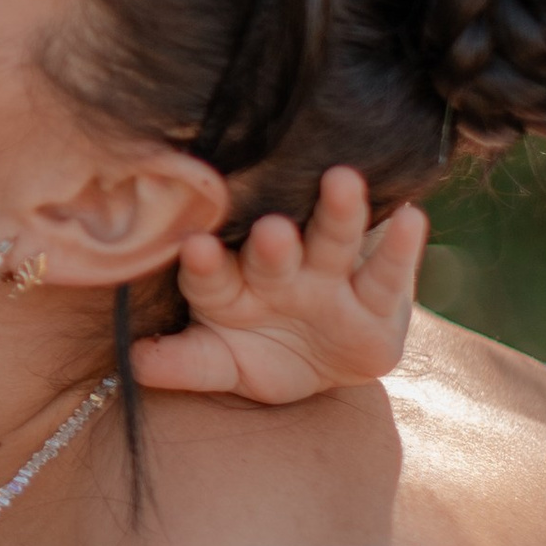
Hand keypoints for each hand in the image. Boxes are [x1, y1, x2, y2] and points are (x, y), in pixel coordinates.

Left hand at [136, 166, 425, 402]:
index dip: (204, 264)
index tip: (195, 247)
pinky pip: (391, 271)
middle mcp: (279, 271)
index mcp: (230, 286)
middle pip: (274, 250)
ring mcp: (330, 277)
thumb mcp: (222, 364)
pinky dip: (402, 245)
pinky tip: (412, 215)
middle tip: (271, 227)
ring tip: (342, 180)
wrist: (317, 364)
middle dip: (272, 242)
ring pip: (332, 242)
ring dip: (338, 213)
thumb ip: (183, 363)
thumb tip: (134, 360)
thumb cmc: (256, 352)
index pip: (212, 274)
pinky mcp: (379, 298)